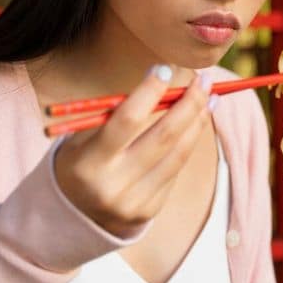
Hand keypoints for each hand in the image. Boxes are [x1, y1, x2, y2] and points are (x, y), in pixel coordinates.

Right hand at [52, 66, 212, 237]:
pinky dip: (184, 147)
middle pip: (163, 137)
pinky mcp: (148, 211)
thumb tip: (163, 80)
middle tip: (205, 81)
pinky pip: (174, 172)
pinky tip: (192, 128)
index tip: (165, 69)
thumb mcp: (85, 136)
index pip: (127, 120)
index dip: (149, 92)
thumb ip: (118, 113)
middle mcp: (112, 186)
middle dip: (189, 104)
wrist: (71, 214)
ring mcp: (133, 203)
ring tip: (210, 100)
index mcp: (88, 163)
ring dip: (197, 123)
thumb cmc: (80, 160)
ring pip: (177, 155)